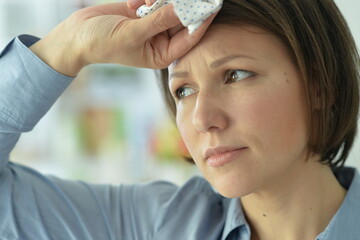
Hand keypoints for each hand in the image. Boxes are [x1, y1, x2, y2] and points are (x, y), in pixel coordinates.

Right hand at [29, 1, 215, 75]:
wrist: (78, 34)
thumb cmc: (103, 43)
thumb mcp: (132, 34)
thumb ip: (158, 21)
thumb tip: (184, 9)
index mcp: (162, 54)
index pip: (189, 38)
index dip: (201, 22)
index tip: (213, 5)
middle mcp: (161, 40)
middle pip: (182, 21)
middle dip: (185, 7)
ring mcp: (153, 25)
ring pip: (170, 8)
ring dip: (166, 0)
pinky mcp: (143, 12)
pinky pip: (156, 0)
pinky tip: (136, 1)